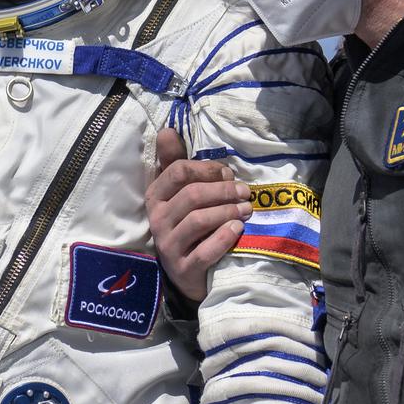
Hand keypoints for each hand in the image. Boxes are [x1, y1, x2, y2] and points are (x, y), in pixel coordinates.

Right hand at [145, 128, 250, 302]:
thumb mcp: (179, 193)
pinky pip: (204, 251)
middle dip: (222, 190)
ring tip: (247, 210)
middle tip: (245, 193)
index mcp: (156, 197)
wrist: (188, 274)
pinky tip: (238, 230)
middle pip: (191, 195)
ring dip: (227, 211)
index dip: (207, 169)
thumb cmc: (187, 225)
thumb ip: (175, 163)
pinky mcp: (183, 269)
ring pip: (198, 221)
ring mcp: (168, 246)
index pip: (177, 172)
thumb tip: (167, 130)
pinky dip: (224, 238)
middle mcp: (157, 220)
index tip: (228, 174)